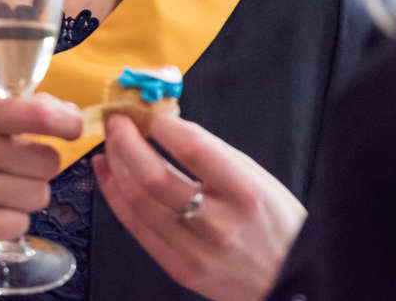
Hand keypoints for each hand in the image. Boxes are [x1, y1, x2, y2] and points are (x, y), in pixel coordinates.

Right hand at [0, 94, 81, 300]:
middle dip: (37, 171)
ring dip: (24, 200)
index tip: (73, 128)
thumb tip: (66, 109)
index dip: (66, 121)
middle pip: (48, 161)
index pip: (35, 111)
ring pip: (39, 195)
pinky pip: (19, 224)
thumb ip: (15, 113)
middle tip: (7, 174)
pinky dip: (8, 225)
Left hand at [93, 114, 304, 300]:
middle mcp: (220, 224)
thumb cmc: (276, 225)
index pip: (193, 149)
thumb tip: (168, 125)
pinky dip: (114, 195)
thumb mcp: (260, 180)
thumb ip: (215, 153)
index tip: (147, 111)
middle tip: (117, 121)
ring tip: (109, 143)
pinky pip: (136, 227)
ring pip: (138, 201)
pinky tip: (107, 173)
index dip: (161, 124)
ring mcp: (197, 251)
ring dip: (115, 165)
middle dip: (126, 141)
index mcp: (247, 193)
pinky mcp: (180, 270)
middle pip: (154, 176)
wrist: (288, 283)